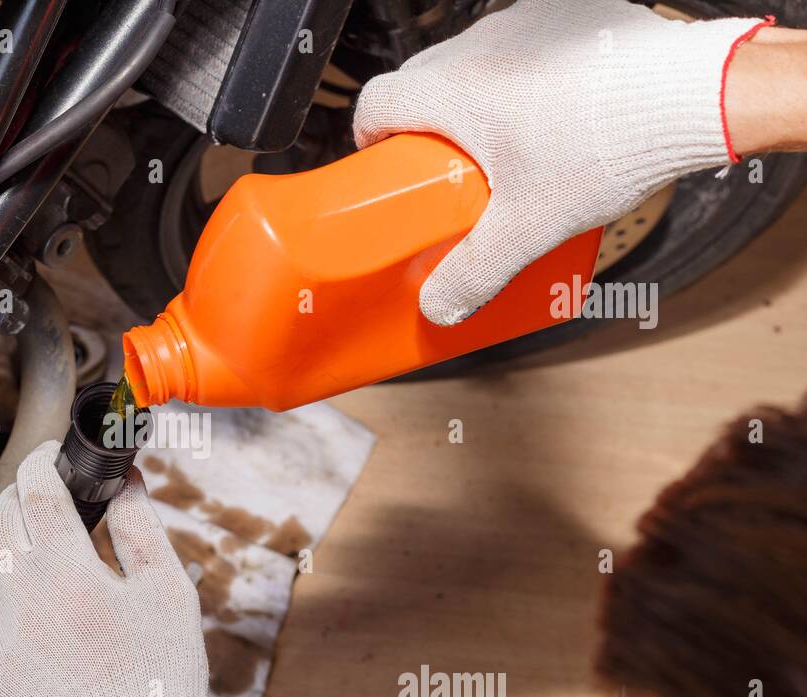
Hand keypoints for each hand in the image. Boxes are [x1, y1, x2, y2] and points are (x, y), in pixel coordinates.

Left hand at [0, 440, 213, 696]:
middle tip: (44, 496)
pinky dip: (17, 613)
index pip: (35, 491)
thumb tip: (124, 481)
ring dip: (17, 559)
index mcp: (65, 574)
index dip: (42, 462)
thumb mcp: (166, 590)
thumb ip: (139, 526)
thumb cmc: (159, 675)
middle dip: (17, 497)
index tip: (51, 456)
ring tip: (58, 572)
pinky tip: (55, 630)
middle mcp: (19, 602)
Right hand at [353, 0, 771, 325]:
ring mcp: (528, 20)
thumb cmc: (606, 145)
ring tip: (509, 151)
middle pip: (423, 84)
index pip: (378, 102)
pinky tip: (556, 117)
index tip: (385, 167)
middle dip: (426, 130)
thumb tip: (440, 306)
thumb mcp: (528, 226)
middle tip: (449, 176)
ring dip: (476, 104)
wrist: (689, 96)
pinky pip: (525, 47)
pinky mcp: (570, 15)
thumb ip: (475, 272)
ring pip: (475, 63)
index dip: (370, 139)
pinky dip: (524, 79)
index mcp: (454, 87)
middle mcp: (482, 43)